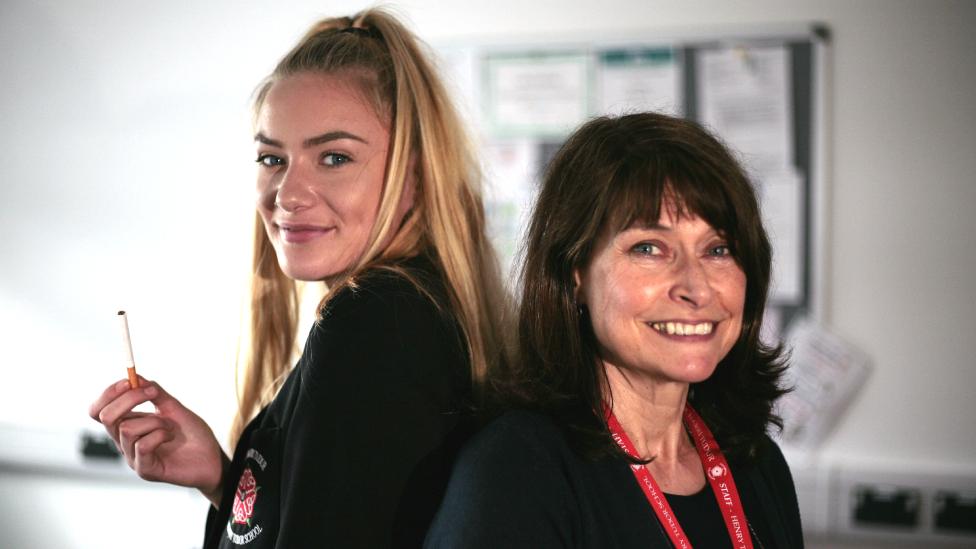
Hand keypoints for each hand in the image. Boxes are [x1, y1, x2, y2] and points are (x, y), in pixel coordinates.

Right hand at [89, 376, 228, 506]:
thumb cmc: (192, 435)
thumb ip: (156, 393)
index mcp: (128, 425)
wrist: (212, 458)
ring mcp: (133, 457)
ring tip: (170, 426)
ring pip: (127, 429)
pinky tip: (170, 437)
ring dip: (154, 421)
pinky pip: (142, 445)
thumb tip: (136, 377)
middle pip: (105, 417)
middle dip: (128, 399)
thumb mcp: (174, 408)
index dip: (109, 394)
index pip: (99, 410)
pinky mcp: (145, 470)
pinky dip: (160, 434)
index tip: (129, 380)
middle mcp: (125, 442)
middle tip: (153, 394)